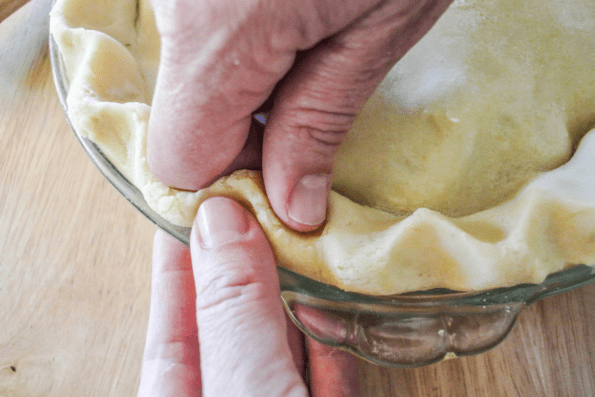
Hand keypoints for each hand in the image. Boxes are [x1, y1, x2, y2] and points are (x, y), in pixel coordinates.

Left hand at [138, 197, 360, 395]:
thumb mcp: (247, 391)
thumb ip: (235, 311)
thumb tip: (221, 221)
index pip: (170, 323)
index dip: (183, 256)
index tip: (199, 202)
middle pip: (234, 323)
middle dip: (250, 264)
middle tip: (263, 204)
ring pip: (285, 342)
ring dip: (299, 293)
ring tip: (305, 236)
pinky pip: (327, 367)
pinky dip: (334, 334)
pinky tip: (338, 298)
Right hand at [147, 0, 450, 231]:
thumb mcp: (380, 27)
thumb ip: (319, 121)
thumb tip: (291, 210)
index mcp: (217, 33)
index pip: (183, 162)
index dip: (239, 184)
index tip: (293, 175)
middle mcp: (173, 6)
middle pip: (182, 122)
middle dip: (243, 137)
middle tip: (312, 105)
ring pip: (188, 80)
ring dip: (241, 90)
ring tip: (308, 43)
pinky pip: (195, 39)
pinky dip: (234, 50)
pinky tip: (285, 17)